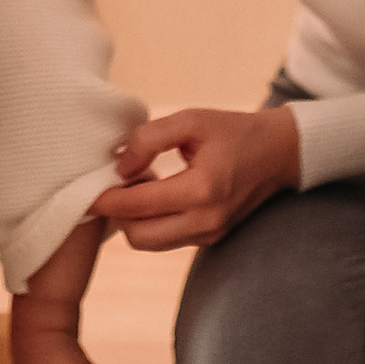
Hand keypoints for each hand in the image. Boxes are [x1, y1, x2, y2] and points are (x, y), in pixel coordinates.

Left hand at [92, 103, 301, 253]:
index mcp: (202, 189)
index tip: (86, 188)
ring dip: (134, 219)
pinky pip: (166, 240)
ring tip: (140, 184)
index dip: (105, 198)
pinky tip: (156, 193)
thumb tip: (119, 165)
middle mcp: (207, 220)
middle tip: (117, 182)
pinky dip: (152, 222)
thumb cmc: (233, 131)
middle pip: (137, 236)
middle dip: (117, 213)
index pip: (137, 205)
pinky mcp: (211, 238)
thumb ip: (149, 139)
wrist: (278, 153)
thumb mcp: (191, 120)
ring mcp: (210, 234)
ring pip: (149, 243)